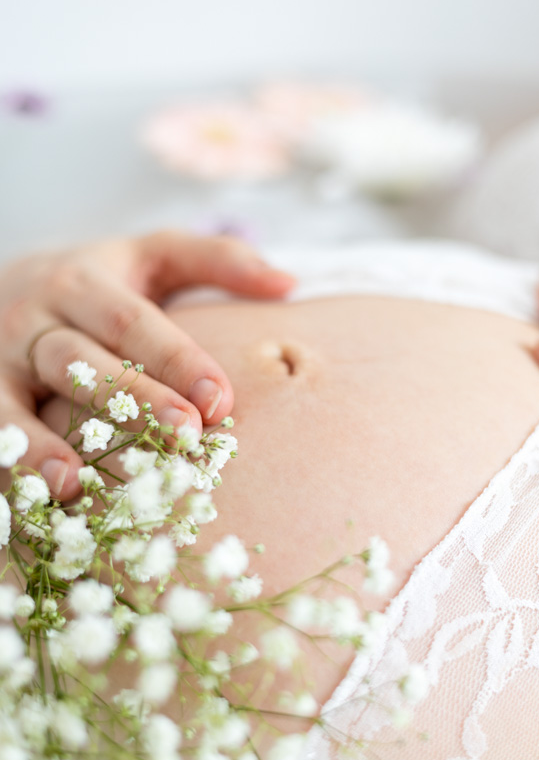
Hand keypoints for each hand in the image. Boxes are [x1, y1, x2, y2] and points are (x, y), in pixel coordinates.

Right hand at [0, 231, 295, 498]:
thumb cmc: (95, 283)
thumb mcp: (149, 255)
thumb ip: (216, 260)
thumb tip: (289, 283)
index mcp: (83, 282)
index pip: (133, 322)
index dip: (177, 359)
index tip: (221, 399)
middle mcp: (34, 320)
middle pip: (82, 361)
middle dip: (133, 402)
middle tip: (184, 439)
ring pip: (16, 401)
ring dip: (41, 443)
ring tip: (73, 483)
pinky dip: (7, 465)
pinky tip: (33, 503)